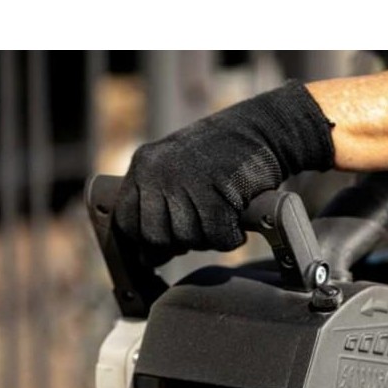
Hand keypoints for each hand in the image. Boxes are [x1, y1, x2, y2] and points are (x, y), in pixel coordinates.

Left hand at [113, 80, 335, 264]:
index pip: (127, 221)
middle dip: (179, 243)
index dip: (147, 239)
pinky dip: (230, 237)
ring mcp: (188, 180)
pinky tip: (236, 221)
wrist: (260, 129)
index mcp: (143, 166)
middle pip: (155, 237)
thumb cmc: (218, 158)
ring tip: (221, 218)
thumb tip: (147, 259)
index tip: (168, 239)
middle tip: (200, 231)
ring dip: (208, 239)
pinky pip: (218, 237)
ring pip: (188, 239)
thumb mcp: (175, 171)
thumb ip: (157, 206)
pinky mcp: (219, 190)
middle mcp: (159, 172)